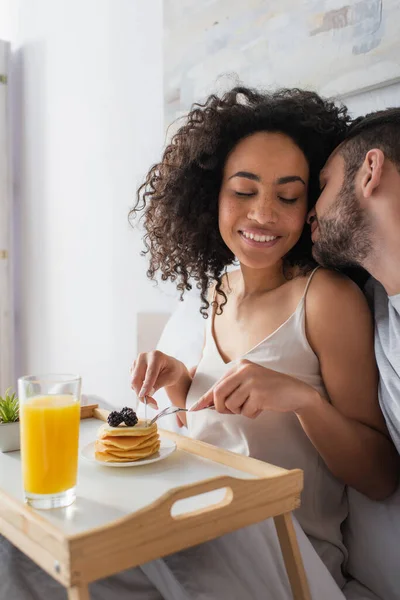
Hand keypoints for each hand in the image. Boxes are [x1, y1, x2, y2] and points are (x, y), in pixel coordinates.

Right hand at [130, 351, 185, 407]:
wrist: (169, 367)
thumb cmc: (172, 371)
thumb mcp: (170, 377)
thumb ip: (159, 384)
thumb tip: (148, 393)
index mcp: (155, 356)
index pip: (149, 373)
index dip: (146, 385)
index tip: (144, 396)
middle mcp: (143, 357)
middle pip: (136, 378)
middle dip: (142, 394)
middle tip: (152, 405)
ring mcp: (136, 362)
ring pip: (133, 382)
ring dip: (141, 393)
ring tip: (152, 400)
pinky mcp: (133, 368)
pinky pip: (133, 383)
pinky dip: (139, 390)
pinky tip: (148, 390)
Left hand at [191, 359, 315, 417]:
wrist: (296, 392)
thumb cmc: (270, 390)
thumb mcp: (249, 384)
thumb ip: (231, 390)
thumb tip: (208, 403)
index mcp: (240, 365)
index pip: (217, 384)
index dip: (205, 398)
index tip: (193, 408)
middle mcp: (244, 370)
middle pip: (219, 394)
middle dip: (222, 408)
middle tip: (233, 411)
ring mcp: (252, 381)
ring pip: (231, 405)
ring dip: (241, 411)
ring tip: (254, 404)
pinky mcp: (260, 394)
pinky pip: (246, 412)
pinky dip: (252, 414)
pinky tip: (263, 406)